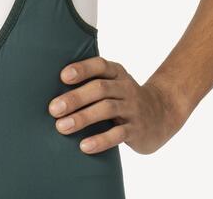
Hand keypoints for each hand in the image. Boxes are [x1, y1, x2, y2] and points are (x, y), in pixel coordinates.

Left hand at [47, 56, 186, 155]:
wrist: (162, 114)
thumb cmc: (124, 97)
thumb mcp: (113, 83)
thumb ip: (91, 81)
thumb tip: (50, 86)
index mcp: (117, 72)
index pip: (100, 65)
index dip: (82, 69)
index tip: (62, 76)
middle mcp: (126, 87)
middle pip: (100, 89)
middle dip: (75, 98)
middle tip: (53, 109)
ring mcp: (133, 108)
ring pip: (107, 110)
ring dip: (83, 118)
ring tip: (61, 127)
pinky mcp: (137, 129)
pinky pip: (118, 134)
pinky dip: (101, 140)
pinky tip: (84, 146)